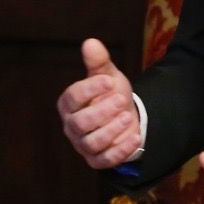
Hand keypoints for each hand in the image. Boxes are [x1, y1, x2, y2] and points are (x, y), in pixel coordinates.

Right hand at [57, 39, 141, 168]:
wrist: (125, 116)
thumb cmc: (110, 94)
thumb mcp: (107, 75)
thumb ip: (98, 62)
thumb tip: (90, 42)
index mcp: (69, 103)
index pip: (73, 97)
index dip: (90, 89)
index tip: (109, 81)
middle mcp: (71, 125)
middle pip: (80, 123)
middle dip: (102, 111)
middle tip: (121, 100)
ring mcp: (83, 144)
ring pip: (92, 142)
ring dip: (111, 131)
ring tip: (128, 116)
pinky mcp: (96, 160)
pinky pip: (105, 160)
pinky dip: (121, 150)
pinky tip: (135, 137)